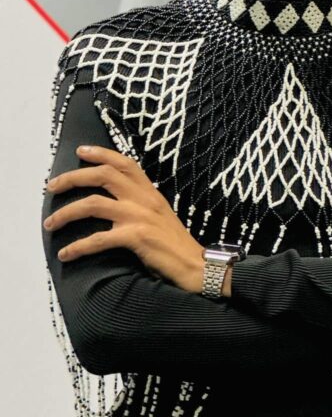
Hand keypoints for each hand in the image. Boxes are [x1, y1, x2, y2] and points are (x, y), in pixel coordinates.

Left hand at [44, 145, 204, 292]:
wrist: (196, 265)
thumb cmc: (176, 244)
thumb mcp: (160, 215)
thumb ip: (141, 203)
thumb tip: (115, 200)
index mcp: (150, 192)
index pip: (124, 163)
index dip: (100, 153)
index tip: (80, 151)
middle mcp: (144, 199)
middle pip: (102, 176)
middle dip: (72, 178)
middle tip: (51, 187)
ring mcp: (139, 217)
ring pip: (92, 204)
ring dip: (66, 213)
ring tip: (50, 223)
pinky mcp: (136, 238)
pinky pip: (98, 239)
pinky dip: (77, 247)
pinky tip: (66, 254)